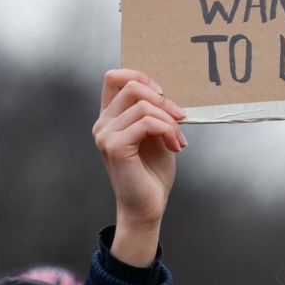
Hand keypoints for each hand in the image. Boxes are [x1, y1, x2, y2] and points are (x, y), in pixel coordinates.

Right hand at [92, 69, 186, 266]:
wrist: (148, 206)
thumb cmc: (152, 173)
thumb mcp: (157, 134)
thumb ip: (155, 112)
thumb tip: (166, 94)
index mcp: (110, 117)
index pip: (115, 77)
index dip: (141, 77)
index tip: (163, 96)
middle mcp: (103, 123)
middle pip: (131, 86)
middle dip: (163, 100)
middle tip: (181, 118)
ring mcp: (105, 135)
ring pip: (143, 104)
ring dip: (169, 120)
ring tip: (178, 140)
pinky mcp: (115, 147)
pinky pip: (147, 122)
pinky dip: (167, 130)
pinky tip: (175, 146)